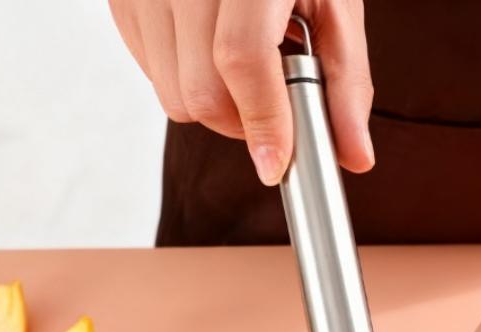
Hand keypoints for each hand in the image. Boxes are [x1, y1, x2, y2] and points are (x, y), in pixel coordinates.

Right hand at [108, 0, 373, 184]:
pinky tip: (210, 52)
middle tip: (270, 107)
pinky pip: (153, 75)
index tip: (275, 166)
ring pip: (174, 96)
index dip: (262, 121)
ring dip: (215, 106)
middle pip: (202, 93)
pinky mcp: (124, 0)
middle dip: (243, 123)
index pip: (242, 58)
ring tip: (242, 69)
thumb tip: (356, 156)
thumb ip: (345, 84)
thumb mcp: (334, 8)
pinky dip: (187, 82)